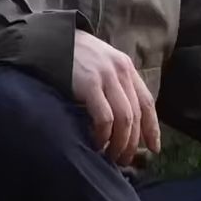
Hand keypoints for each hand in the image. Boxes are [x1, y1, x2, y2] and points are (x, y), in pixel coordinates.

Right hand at [71, 30, 161, 164]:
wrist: (46, 40)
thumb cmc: (71, 57)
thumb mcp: (99, 66)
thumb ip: (112, 86)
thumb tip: (122, 122)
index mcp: (125, 67)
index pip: (146, 102)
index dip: (152, 128)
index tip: (153, 148)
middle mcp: (120, 71)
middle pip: (136, 114)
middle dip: (133, 142)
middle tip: (125, 160)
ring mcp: (106, 77)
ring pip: (124, 119)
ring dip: (120, 143)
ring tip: (111, 156)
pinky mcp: (89, 84)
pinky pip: (104, 118)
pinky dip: (103, 135)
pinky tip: (96, 144)